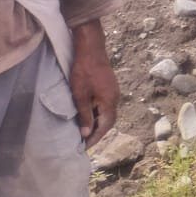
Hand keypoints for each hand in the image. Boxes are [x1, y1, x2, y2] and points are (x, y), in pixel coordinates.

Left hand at [68, 20, 118, 148]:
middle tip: (83, 142)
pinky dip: (98, 114)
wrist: (91, 49)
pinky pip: (106, 106)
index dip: (94, 138)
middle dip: (97, 133)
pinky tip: (88, 115)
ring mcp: (113, 92)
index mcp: (109, 102)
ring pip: (107, 113)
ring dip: (98, 123)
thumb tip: (86, 133)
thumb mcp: (80, 95)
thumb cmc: (84, 71)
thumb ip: (84, 114)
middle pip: (109, 121)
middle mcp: (115, 98)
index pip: (104, 126)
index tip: (83, 147)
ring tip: (84, 131)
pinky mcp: (109, 87)